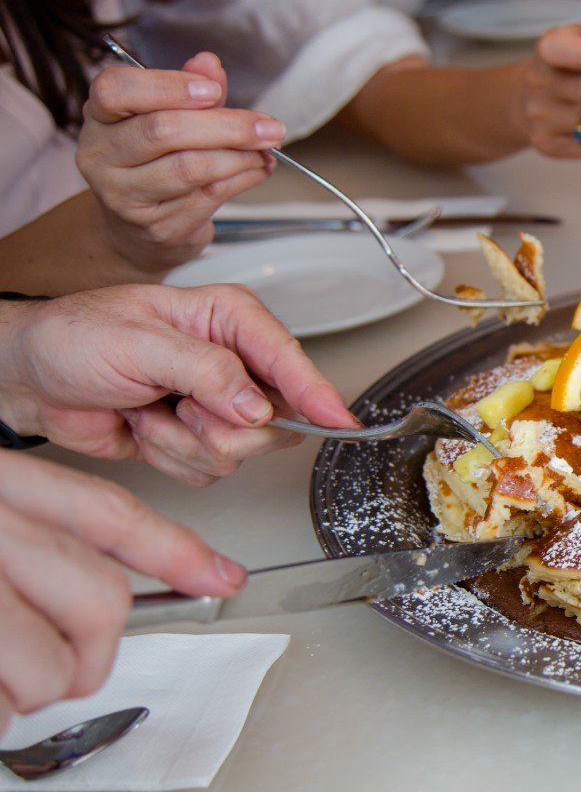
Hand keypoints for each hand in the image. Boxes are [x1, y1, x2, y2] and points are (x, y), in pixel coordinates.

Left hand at [0, 284, 355, 485]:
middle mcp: (233, 362)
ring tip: (149, 410)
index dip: (315, 393)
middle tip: (176, 404)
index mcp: (228, 320)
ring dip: (182, 441)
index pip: (287, 358)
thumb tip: (256, 404)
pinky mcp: (198, 439)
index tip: (338, 420)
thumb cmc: (72, 339)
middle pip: (271, 418)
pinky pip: (209, 471)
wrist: (28, 378)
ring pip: (240, 451)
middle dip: (217, 425)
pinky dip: (168, 458)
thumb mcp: (138, 342)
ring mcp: (218, 404)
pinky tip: (144, 427)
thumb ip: (206, 370)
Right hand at [0, 451, 244, 732]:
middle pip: (102, 600)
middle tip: (60, 674)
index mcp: (0, 488)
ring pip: (55, 666)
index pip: (108, 514)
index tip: (227, 575)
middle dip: (90, 657)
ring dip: (29, 690)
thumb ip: (33, 550)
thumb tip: (92, 598)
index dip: (176, 550)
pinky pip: (2, 704)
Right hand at [76, 54, 283, 272]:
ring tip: (266, 150)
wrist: (138, 231)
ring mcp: (124, 196)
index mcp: (99, 117)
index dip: (167, 86)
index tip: (213, 90)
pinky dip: (243, 179)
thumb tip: (209, 63)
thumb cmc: (156, 162)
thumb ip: (189, 90)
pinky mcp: (157, 227)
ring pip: (190, 168)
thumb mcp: (167, 118)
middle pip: (163, 131)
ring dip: (240, 157)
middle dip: (227, 126)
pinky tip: (258, 169)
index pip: (115, 90)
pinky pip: (209, 196)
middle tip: (269, 126)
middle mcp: (101, 156)